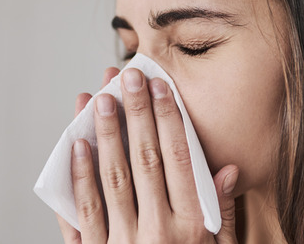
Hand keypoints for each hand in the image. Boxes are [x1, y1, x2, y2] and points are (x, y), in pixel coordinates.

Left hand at [56, 67, 238, 243]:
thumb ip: (222, 214)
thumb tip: (227, 168)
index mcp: (193, 227)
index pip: (179, 159)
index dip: (168, 119)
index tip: (160, 86)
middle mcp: (158, 231)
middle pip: (144, 159)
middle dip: (135, 113)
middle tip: (126, 76)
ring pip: (111, 178)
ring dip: (104, 135)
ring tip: (98, 98)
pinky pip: (83, 213)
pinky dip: (78, 177)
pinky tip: (76, 146)